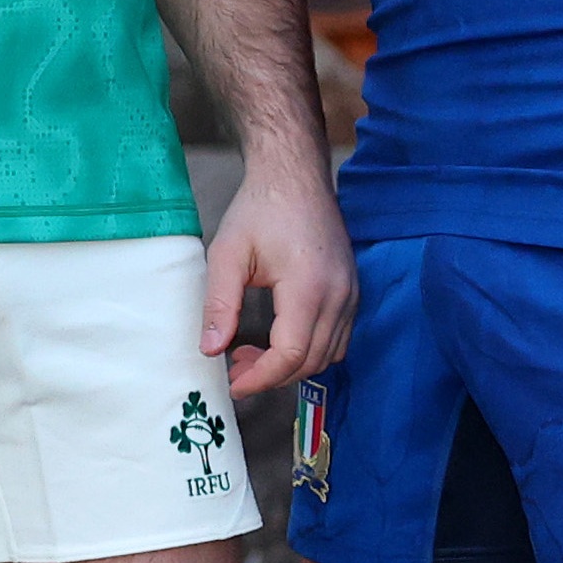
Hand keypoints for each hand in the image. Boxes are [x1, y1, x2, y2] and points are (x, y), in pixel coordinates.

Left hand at [205, 150, 351, 393]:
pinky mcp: (352, 290)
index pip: (291, 355)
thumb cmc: (259, 210)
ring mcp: (351, 293)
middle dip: (272, 376)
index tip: (232, 384)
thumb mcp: (227, 255)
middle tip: (234, 369)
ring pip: (328, 354)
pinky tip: (276, 339)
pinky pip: (337, 337)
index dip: (261, 378)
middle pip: (311, 361)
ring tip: (249, 354)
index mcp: (308, 288)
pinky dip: (308, 349)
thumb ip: (219, 305)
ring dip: (291, 365)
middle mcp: (339, 296)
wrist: (295, 177)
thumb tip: (210, 350)